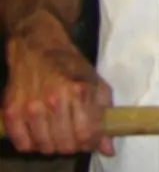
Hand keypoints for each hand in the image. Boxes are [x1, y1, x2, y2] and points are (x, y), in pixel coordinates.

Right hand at [2, 25, 114, 156]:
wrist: (39, 48)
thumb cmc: (72, 67)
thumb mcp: (96, 83)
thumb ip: (104, 115)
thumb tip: (108, 148)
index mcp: (80, 91)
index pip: (86, 133)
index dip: (90, 143)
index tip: (90, 140)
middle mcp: (55, 99)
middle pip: (65, 143)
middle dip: (73, 145)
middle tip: (73, 137)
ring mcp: (31, 105)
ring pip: (45, 145)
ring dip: (53, 145)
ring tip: (57, 134)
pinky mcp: (11, 110)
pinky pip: (22, 143)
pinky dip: (32, 144)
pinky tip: (39, 133)